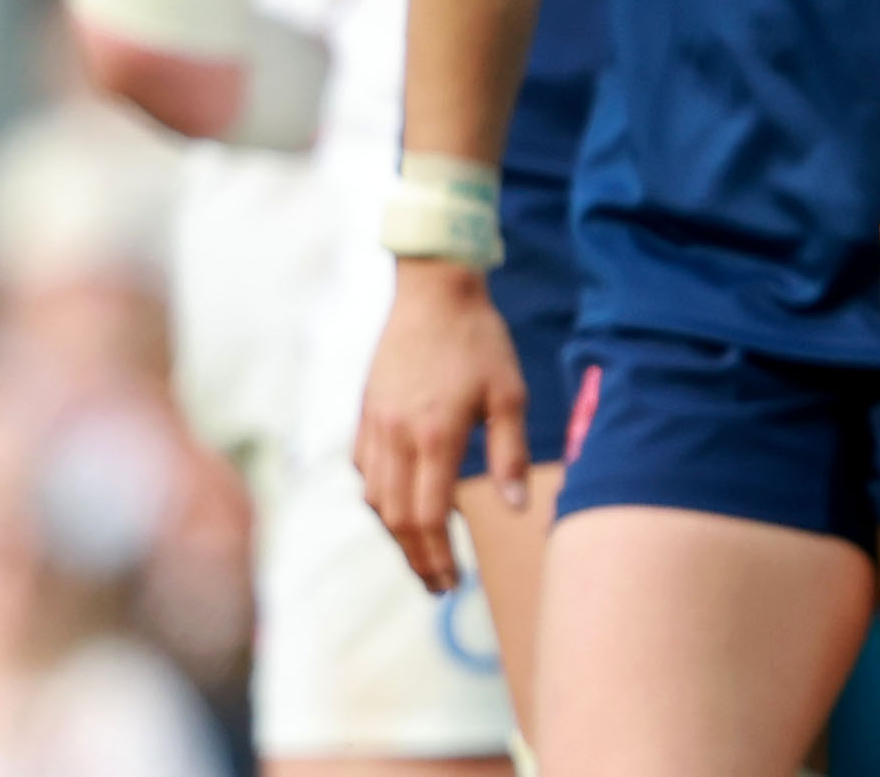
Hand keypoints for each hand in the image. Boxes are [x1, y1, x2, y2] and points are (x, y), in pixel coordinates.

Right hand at [354, 259, 522, 592]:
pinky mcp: (364, 416)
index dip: (437, 556)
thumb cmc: (479, 341)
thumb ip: (509, 453)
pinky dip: (380, 501)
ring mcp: (373, 428)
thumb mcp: (509, 393)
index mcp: (434, 436)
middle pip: (397, 519)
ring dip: (396, 534)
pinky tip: (400, 508)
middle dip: (416, 558)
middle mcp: (395, 439)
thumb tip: (515, 509)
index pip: (428, 517)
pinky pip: (364, 474)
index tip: (452, 582)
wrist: (432, 294)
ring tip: (422, 555)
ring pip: (375, 500)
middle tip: (437, 585)